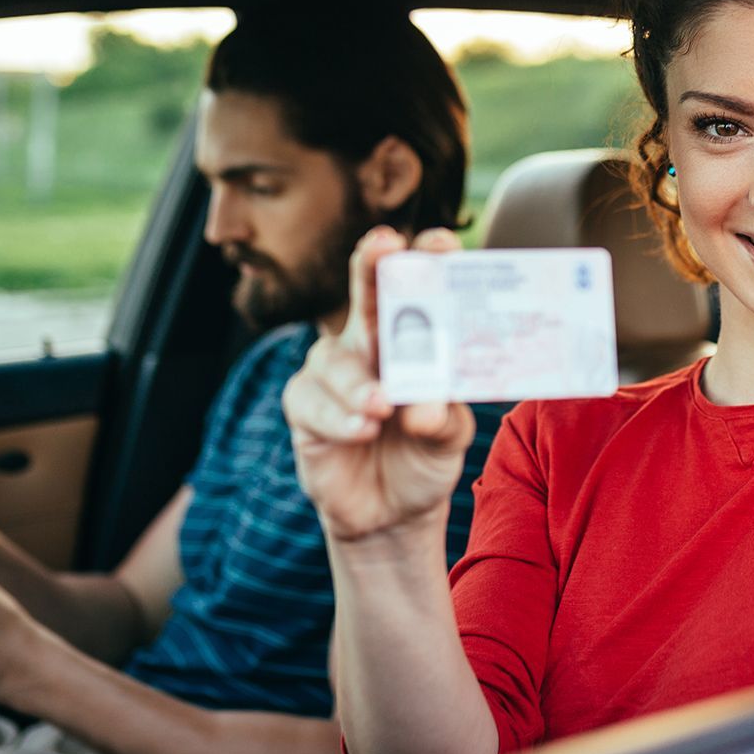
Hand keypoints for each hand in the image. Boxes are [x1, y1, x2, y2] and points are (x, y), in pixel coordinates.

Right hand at [283, 226, 475, 544]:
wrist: (393, 510)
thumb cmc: (425, 453)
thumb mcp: (450, 434)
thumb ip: (442, 416)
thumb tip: (421, 410)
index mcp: (413, 336)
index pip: (419, 288)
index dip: (427, 260)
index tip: (441, 243)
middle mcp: (369, 342)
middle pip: (366, 292)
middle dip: (373, 265)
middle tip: (383, 246)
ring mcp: (333, 370)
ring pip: (338, 360)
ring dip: (360, 382)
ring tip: (382, 407)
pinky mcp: (304, 405)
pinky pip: (314, 401)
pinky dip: (340, 416)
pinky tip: (361, 430)